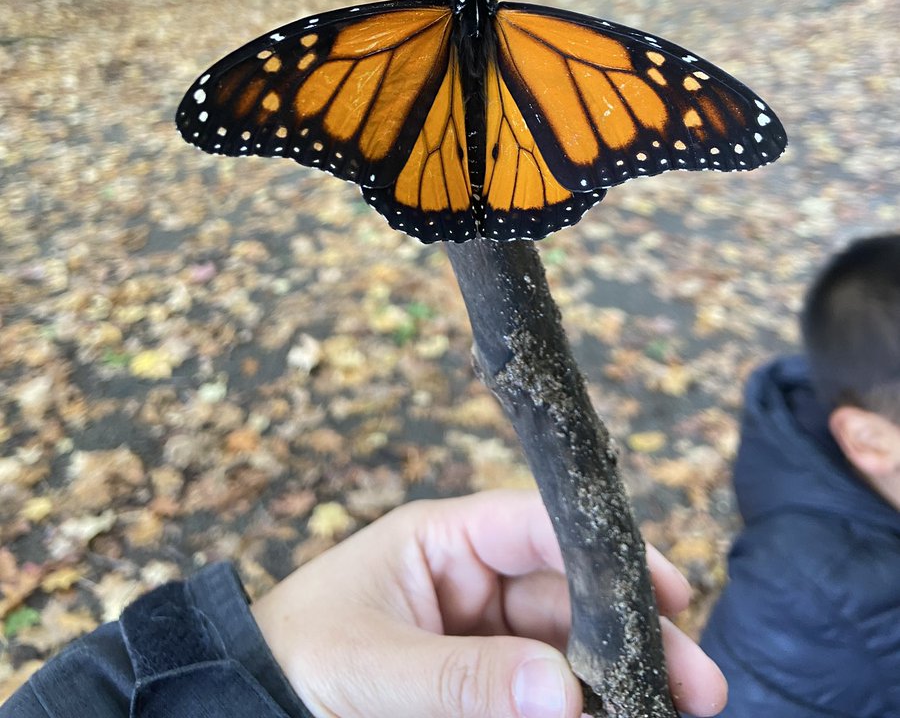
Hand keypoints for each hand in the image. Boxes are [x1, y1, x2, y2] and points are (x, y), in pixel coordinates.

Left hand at [252, 490, 725, 717]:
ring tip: (673, 711)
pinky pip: (542, 696)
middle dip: (632, 637)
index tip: (667, 592)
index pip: (538, 528)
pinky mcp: (484, 691)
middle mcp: (472, 585)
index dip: (606, 551)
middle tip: (698, 684)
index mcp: (441, 543)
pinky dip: (579, 709)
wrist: (240, 713)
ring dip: (619, 682)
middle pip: (571, 599)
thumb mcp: (368, 667)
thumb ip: (458, 679)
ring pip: (568, 654)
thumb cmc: (289, 663)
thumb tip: (561, 693)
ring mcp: (481, 641)